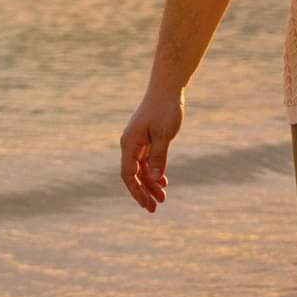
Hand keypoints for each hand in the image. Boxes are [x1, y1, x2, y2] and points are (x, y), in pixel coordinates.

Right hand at [120, 92, 183, 211]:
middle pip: (133, 174)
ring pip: (141, 168)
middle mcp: (130, 144)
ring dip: (150, 183)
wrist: (167, 87)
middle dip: (143, 192)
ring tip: (162, 198)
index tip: (147, 205)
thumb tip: (154, 179)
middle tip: (154, 209)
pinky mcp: (146, 138)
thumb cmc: (165, 108)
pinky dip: (154, 171)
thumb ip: (159, 157)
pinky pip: (146, 160)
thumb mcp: (165, 134)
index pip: (129, 174)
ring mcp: (137, 141)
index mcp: (130, 143)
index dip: (137, 192)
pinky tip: (163, 181)